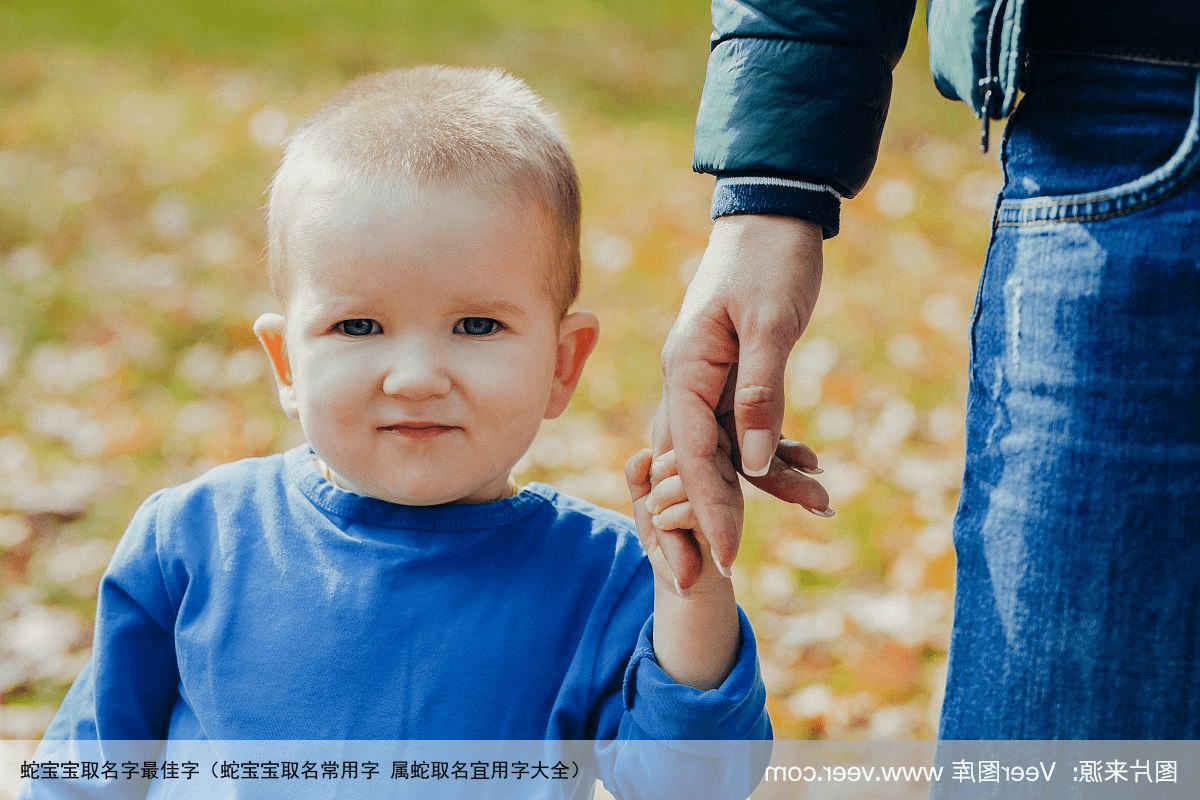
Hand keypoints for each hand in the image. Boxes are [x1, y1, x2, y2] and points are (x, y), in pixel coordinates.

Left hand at [626, 436, 740, 688]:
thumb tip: (644, 454)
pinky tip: (667, 528)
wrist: (682, 578)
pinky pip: (693, 507)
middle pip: (689, 452)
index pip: (686, 440)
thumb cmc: (667, 535)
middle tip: (654, 504)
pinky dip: (670, 518)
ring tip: (660, 518)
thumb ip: (639, 475)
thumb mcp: (644, 501)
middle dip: (660, 478)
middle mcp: (725, 474)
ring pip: (689, 478)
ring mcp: (729, 497)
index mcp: (709, 462)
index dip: (661, 461)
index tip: (653, 482)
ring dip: (662, 499)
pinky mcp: (728, 523)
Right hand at [655, 214, 828, 583]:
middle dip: (713, 516)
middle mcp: (689, 381)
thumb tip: (753, 461)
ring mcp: (711, 380)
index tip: (723, 559)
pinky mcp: (736, 377)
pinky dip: (775, 450)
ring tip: (821, 502)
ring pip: (727, 449)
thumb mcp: (771, 323)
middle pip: (693, 464)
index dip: (707, 510)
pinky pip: (747, 428)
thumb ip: (760, 392)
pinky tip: (811, 468)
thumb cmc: (771, 260)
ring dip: (766, 481)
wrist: (776, 215)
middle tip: (727, 571)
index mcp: (685, 368)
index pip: (691, 454)